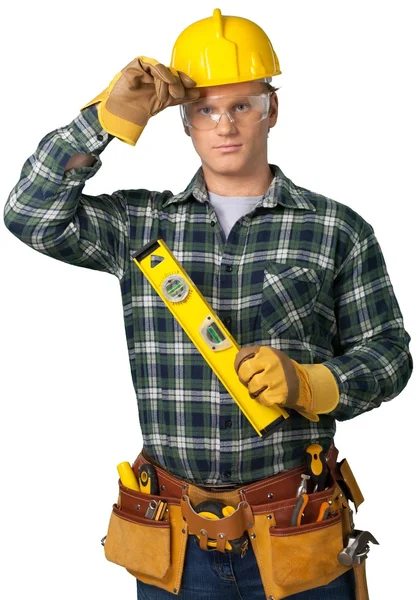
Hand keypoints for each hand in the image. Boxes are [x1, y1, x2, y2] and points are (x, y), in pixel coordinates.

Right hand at [81, 56, 199, 144]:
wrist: (125, 110)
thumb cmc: (142, 105)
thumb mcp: (165, 101)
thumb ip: (180, 97)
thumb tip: (198, 94)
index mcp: (162, 77)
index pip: (177, 75)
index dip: (185, 80)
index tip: (193, 86)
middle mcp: (155, 70)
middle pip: (172, 72)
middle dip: (177, 85)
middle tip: (177, 95)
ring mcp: (146, 66)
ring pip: (164, 70)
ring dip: (167, 84)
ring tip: (163, 96)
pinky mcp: (137, 63)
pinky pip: (153, 66)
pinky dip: (160, 75)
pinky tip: (161, 83)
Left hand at [234, 345, 338, 421]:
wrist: (303, 383)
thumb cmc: (281, 370)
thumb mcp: (270, 357)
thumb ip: (255, 357)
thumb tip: (235, 360)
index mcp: (268, 353)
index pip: (243, 361)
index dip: (242, 370)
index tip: (246, 373)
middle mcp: (272, 365)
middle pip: (244, 374)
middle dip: (246, 380)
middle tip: (252, 382)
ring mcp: (275, 380)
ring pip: (252, 388)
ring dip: (255, 391)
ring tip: (263, 389)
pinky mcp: (278, 394)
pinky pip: (261, 399)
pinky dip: (263, 399)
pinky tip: (270, 395)